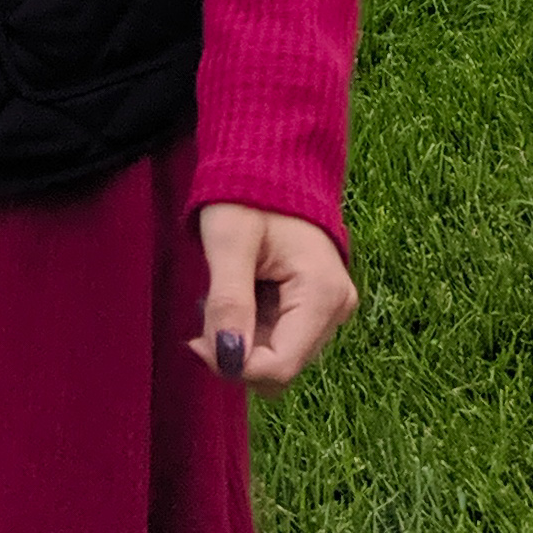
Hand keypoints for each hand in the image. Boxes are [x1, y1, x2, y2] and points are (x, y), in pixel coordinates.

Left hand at [190, 205, 354, 391]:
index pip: (280, 368)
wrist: (271, 164)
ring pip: (278, 357)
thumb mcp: (229, 243)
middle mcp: (337, 308)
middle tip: (204, 313)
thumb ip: (229, 302)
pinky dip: (252, 328)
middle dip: (236, 352)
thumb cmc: (247, 194)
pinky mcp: (318, 307)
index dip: (234, 365)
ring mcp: (331, 309)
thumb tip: (227, 360)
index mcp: (323, 292)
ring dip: (243, 339)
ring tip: (224, 293)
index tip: (195, 340)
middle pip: (280, 368)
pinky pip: (281, 339)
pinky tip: (240, 294)